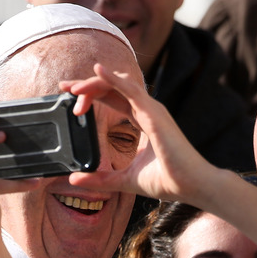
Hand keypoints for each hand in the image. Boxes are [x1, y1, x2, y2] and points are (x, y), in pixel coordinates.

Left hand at [60, 64, 218, 206]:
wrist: (193, 186)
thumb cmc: (169, 181)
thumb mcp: (126, 180)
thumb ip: (101, 179)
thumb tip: (75, 179)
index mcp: (144, 122)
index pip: (114, 99)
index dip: (92, 95)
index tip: (71, 99)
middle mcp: (148, 111)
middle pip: (113, 88)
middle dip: (87, 86)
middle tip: (63, 87)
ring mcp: (153, 110)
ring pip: (119, 85)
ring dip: (94, 83)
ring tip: (72, 87)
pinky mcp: (155, 114)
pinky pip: (131, 90)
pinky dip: (114, 79)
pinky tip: (98, 71)